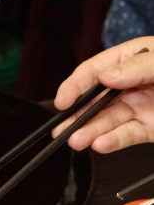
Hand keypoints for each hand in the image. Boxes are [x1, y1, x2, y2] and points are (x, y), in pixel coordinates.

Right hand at [53, 37, 153, 151]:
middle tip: (60, 129)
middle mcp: (131, 84)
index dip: (75, 85)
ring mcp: (138, 107)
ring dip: (90, 131)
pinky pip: (126, 136)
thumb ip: (138, 66)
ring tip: (77, 141)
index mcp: (132, 60)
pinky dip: (112, 141)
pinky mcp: (147, 128)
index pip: (94, 71)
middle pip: (95, 100)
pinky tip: (100, 144)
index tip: (62, 100)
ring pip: (107, 121)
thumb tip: (106, 76)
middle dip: (76, 115)